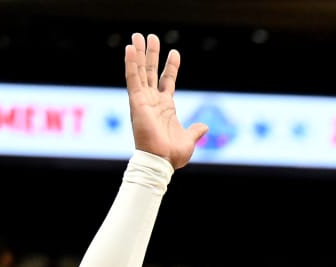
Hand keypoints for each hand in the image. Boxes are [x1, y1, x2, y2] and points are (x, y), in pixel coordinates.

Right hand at [124, 33, 208, 169]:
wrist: (161, 162)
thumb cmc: (172, 155)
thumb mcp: (189, 140)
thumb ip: (195, 131)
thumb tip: (205, 126)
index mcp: (165, 107)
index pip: (167, 81)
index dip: (171, 67)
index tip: (174, 52)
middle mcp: (153, 101)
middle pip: (151, 72)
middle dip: (151, 54)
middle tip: (150, 36)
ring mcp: (144, 100)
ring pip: (140, 71)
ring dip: (139, 53)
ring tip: (137, 36)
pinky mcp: (137, 102)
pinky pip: (132, 79)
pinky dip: (130, 63)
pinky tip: (129, 49)